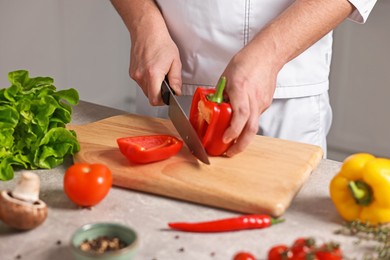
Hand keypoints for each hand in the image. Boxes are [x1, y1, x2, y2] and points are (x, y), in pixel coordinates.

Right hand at [129, 21, 181, 104]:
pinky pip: (141, 83)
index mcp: (153, 74)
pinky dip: (147, 80)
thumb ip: (176, 79)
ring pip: (145, 90)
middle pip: (150, 96)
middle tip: (165, 81)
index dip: (162, 101)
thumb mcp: (175, 61)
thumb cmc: (160, 42)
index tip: (167, 96)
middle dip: (159, 93)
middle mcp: (141, 76)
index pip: (154, 99)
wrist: (146, 31)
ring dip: (153, 87)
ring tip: (159, 73)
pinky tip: (152, 70)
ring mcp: (135, 74)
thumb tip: (176, 91)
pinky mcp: (132, 72)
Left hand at [221, 42, 279, 156]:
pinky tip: (241, 125)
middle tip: (229, 152)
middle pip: (251, 129)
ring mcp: (261, 103)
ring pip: (254, 126)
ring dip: (243, 138)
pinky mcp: (266, 104)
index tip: (225, 138)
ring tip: (232, 144)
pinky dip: (247, 125)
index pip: (240, 115)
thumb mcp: (226, 78)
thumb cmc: (246, 63)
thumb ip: (221, 96)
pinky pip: (255, 118)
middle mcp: (253, 99)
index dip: (233, 130)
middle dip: (240, 146)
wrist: (267, 56)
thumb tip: (214, 109)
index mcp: (241, 90)